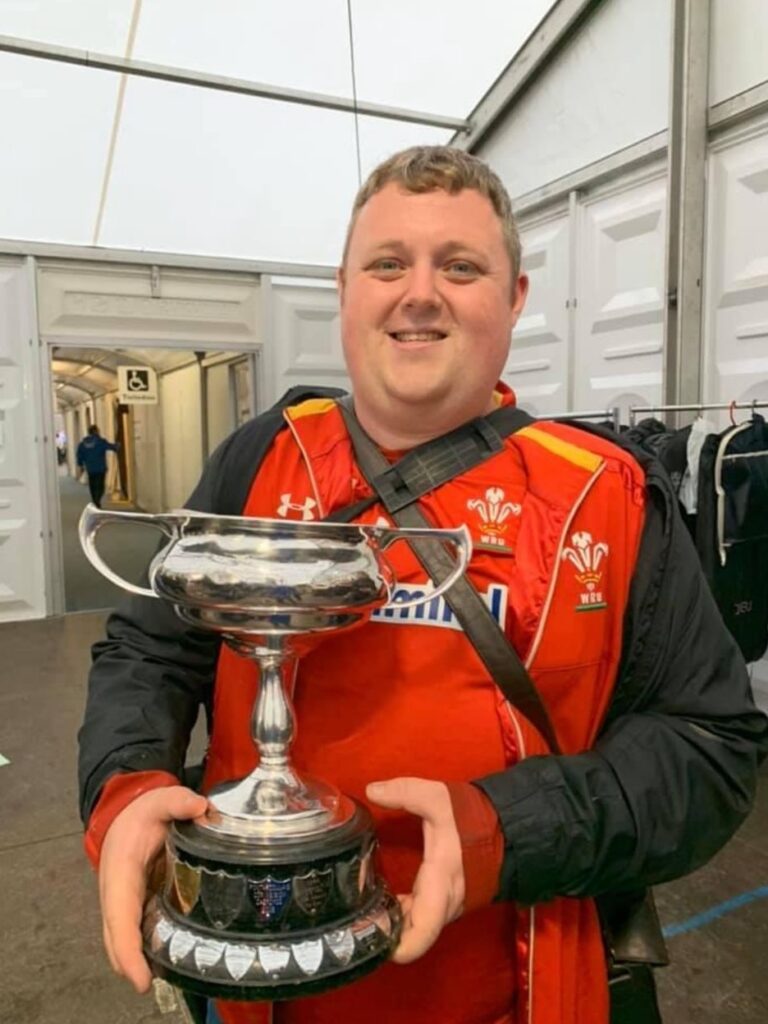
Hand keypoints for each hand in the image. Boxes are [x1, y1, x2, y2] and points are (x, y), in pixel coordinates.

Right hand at [98, 786, 207, 991]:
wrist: (125, 814)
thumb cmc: (142, 813)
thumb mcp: (159, 800)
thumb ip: (178, 801)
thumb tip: (201, 808)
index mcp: (120, 873)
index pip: (121, 917)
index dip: (128, 951)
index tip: (140, 979)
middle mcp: (117, 894)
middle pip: (117, 940)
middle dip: (132, 965)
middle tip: (153, 986)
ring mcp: (123, 903)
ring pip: (125, 940)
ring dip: (138, 961)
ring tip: (167, 976)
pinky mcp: (135, 905)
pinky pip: (136, 932)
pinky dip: (145, 949)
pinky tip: (169, 958)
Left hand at [366, 777, 464, 963]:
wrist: (505, 829)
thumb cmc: (472, 819)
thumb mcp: (438, 799)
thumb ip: (405, 793)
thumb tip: (371, 790)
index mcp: (440, 886)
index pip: (421, 934)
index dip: (396, 946)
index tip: (368, 936)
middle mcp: (443, 906)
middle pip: (411, 938)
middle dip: (383, 933)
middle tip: (351, 917)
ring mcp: (445, 907)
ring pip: (414, 928)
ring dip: (391, 923)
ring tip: (359, 905)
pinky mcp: (444, 901)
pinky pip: (420, 918)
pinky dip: (401, 914)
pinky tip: (381, 897)